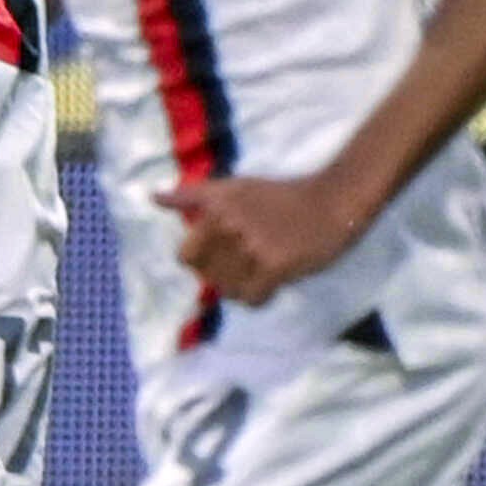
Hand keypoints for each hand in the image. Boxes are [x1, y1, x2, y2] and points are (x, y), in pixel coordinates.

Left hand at [172, 168, 371, 308]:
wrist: (332, 202)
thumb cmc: (281, 195)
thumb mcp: (234, 187)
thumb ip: (193, 195)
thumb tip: (153, 197)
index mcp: (217, 207)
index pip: (185, 256)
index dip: (201, 263)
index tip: (222, 256)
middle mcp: (230, 226)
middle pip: (208, 277)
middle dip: (223, 277)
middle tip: (246, 266)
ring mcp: (253, 246)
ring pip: (229, 291)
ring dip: (243, 289)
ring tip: (260, 272)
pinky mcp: (276, 265)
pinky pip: (252, 298)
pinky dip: (260, 298)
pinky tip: (272, 283)